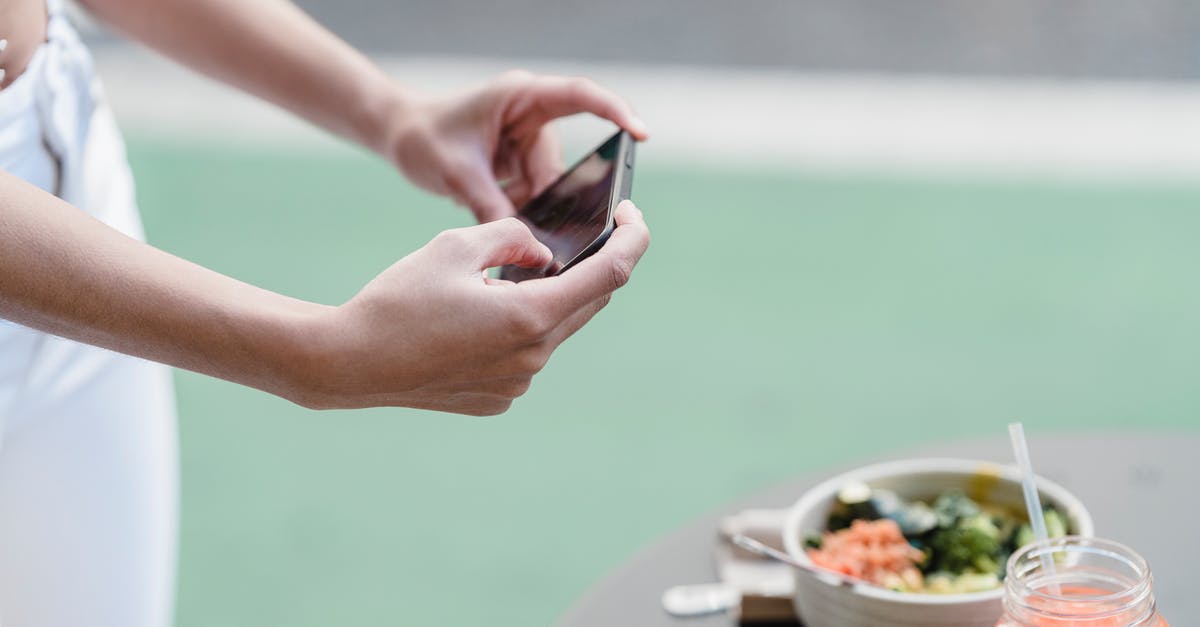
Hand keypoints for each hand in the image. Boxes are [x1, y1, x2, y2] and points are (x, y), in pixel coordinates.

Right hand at [292, 201, 649, 413]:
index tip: (632, 214)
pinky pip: (528, 352)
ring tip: (505, 276)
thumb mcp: (455, 246)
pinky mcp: (499, 398)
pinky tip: (479, 315)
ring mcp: (518, 383)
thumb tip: (543, 254)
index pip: (611, 274)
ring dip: (549, 297)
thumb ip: (511, 237)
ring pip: (556, 327)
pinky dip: (521, 326)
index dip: (632, 238)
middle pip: (589, 302)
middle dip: (591, 265)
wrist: (351, 362)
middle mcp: (534, 356)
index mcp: (531, 316)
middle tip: (581, 232)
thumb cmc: (398, 299)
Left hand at [383, 70, 648, 222]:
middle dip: (550, 199)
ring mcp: (529, 142)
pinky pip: (536, 196)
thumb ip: (492, 205)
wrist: (398, 135)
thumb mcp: (456, 173)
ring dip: (530, 210)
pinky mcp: (522, 165)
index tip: (641, 135)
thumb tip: (527, 243)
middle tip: (532, 227)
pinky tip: (497, 218)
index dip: (615, 112)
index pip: (580, 97)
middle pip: (561, 164)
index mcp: (521, 97)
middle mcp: (533, 116)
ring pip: (550, 188)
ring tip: (499, 219)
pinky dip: (521, 213)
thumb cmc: (423, 138)